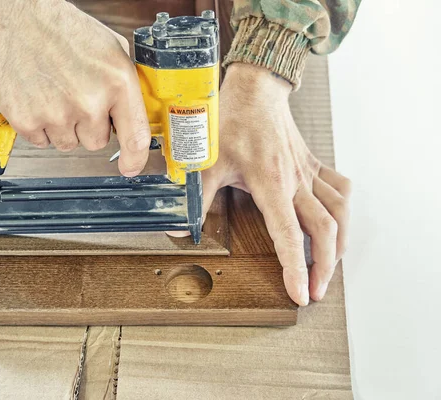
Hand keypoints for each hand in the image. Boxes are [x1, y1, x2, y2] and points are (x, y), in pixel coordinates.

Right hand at [0, 0, 150, 176]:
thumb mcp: (110, 49)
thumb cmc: (61, 29)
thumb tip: (132, 117)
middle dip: (88, 125)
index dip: (135, 158)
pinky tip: (37, 98)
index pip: (134, 136)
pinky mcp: (27, 120)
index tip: (130, 166)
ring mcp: (56, 114)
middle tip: (74, 97)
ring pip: (68, 143)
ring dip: (63, 126)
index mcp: (116, 82)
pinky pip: (41, 141)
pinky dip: (39, 125)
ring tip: (54, 93)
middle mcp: (88, 101)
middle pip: (96, 142)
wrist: (16, 14)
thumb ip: (124, 86)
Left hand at [203, 63, 351, 305]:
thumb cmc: (231, 121)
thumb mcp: (206, 160)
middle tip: (315, 291)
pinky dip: (343, 212)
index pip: (289, 233)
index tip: (300, 294)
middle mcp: (296, 180)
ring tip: (329, 268)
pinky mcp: (313, 165)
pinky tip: (336, 225)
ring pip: (340, 214)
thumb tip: (178, 229)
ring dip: (339, 245)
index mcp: (270, 182)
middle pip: (324, 231)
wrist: (256, 90)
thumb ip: (195, 196)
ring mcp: (308, 172)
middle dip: (323, 266)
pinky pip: (340, 190)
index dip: (296, 267)